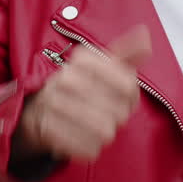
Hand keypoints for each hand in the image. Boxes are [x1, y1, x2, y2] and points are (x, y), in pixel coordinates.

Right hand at [16, 27, 151, 161]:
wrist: (38, 107)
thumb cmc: (81, 84)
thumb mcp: (101, 65)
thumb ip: (126, 52)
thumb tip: (144, 34)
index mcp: (82, 59)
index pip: (129, 86)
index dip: (133, 97)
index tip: (126, 98)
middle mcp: (65, 78)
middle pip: (119, 112)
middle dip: (119, 117)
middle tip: (109, 114)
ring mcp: (54, 104)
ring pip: (105, 131)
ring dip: (105, 133)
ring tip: (97, 126)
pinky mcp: (48, 130)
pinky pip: (88, 147)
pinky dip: (91, 147)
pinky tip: (84, 137)